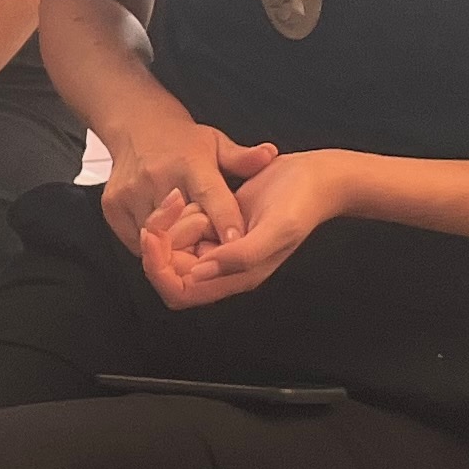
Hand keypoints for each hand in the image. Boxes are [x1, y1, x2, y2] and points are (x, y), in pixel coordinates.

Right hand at [100, 116, 270, 259]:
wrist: (135, 127)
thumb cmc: (182, 142)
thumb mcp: (216, 143)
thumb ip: (243, 158)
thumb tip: (270, 155)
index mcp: (189, 162)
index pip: (210, 196)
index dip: (225, 220)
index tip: (237, 242)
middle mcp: (156, 177)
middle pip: (180, 225)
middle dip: (196, 240)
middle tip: (208, 244)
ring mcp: (130, 193)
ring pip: (156, 238)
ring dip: (173, 246)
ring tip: (186, 240)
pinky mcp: (113, 206)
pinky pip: (135, 240)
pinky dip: (151, 244)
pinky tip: (163, 233)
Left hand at [138, 146, 345, 309]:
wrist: (315, 176)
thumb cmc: (302, 204)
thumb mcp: (276, 230)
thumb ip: (241, 256)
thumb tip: (199, 274)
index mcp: (236, 278)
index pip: (179, 291)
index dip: (158, 270)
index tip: (153, 236)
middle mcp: (222, 267)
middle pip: (168, 266)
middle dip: (166, 237)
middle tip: (175, 204)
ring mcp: (218, 245)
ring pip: (173, 243)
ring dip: (178, 220)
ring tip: (203, 201)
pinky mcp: (216, 225)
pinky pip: (183, 223)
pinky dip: (184, 209)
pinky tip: (202, 194)